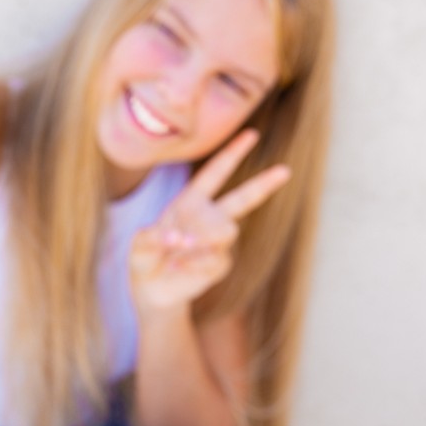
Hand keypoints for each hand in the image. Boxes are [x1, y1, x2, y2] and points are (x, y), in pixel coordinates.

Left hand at [128, 129, 290, 314]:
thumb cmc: (145, 259)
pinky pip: (214, 258)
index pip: (215, 174)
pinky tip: (177, 267)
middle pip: (242, 198)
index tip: (251, 134)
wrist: (153, 291)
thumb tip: (178, 239)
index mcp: (190, 202)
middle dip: (263, 184)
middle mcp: (209, 218)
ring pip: (224, 230)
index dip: (232, 153)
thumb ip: (152, 237)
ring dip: (199, 238)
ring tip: (177, 249)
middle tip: (285, 170)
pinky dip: (192, 263)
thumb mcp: (139, 244)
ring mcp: (218, 242)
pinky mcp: (219, 264)